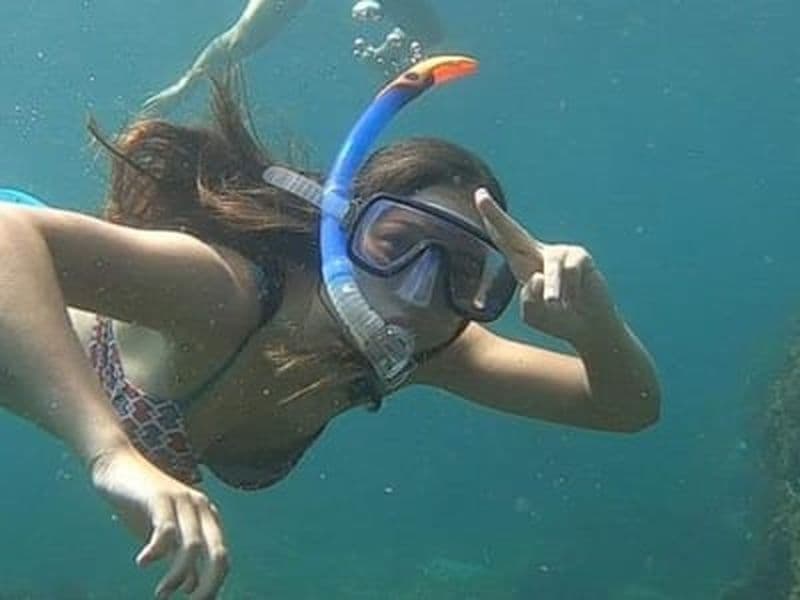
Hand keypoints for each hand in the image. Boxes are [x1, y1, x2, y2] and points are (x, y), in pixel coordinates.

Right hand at [90, 445, 228, 598]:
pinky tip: (143, 562)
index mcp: (208, 519)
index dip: (213, 586)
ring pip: (192, 547)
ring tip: (162, 593)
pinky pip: (166, 531)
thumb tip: (193, 586)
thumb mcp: (166, 535)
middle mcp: (202, 509)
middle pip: (218, 555)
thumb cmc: (142, 504)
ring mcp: (183, 501)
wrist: (117, 465)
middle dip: (207, 588)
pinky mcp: (161, 498)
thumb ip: (181, 557)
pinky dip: (156, 552)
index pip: (222, 558)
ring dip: (177, 576)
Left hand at [475, 188, 618, 343]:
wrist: (588, 327)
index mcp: (523, 265)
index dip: (491, 220)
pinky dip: (570, 290)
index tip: (479, 195)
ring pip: (547, 269)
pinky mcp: (580, 257)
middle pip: (513, 233)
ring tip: (556, 305)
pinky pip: (569, 272)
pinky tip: (575, 299)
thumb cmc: (558, 319)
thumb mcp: (533, 313)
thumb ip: (528, 298)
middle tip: (479, 197)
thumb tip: (538, 276)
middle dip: (495, 215)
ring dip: (552, 292)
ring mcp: (560, 253)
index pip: (504, 240)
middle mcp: (539, 254)